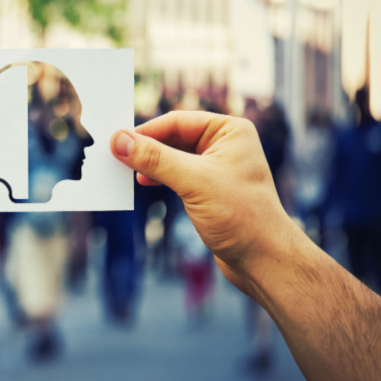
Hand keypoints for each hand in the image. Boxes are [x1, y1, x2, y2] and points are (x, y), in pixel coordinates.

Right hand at [111, 111, 298, 294]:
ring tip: (127, 172)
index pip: (177, 121)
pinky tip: (144, 182)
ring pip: (173, 156)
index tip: (117, 141)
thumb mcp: (193, 181)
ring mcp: (217, 167)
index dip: (145, 131)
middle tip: (116, 156)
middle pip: (173, 137)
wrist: (264, 259)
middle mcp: (225, 144)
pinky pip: (177, 174)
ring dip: (150, 163)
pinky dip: (159, 176)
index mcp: (230, 131)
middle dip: (146, 147)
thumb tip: (119, 141)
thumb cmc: (242, 216)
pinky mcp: (210, 189)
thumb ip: (154, 159)